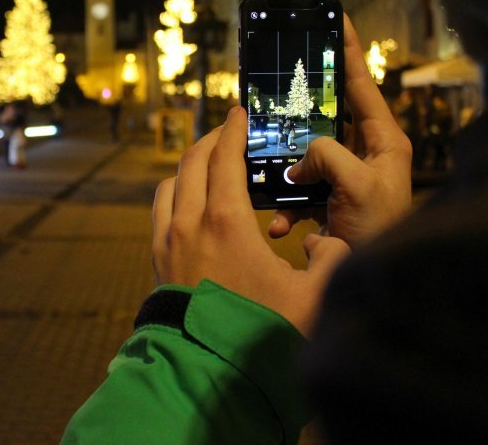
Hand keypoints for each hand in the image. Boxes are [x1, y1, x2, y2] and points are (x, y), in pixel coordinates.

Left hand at [152, 106, 350, 335]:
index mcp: (226, 223)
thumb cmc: (259, 337)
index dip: (233, 130)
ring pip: (171, 184)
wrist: (204, 376)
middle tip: (228, 130)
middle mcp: (189, 224)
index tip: (239, 112)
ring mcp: (167, 243)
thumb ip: (330, 261)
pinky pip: (161, 211)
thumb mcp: (312, 300)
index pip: (225, 158)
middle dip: (212, 140)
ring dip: (190, 165)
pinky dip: (175, 193)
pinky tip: (190, 203)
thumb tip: (327, 243)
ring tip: (208, 162)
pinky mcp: (157, 263)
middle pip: (193, 162)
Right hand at [268, 14, 411, 244]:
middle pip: (328, 117)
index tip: (339, 18)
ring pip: (306, 155)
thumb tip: (300, 160)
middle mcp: (365, 153)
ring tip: (275, 179)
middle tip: (284, 92)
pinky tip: (278, 224)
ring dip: (287, 171)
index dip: (349, 51)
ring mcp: (346, 176)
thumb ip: (327, 155)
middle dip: (303, 113)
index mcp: (383, 140)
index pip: (362, 85)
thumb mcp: (358, 184)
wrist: (379, 278)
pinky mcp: (329, 199)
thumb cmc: (381, 229)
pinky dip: (284, 208)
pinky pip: (298, 192)